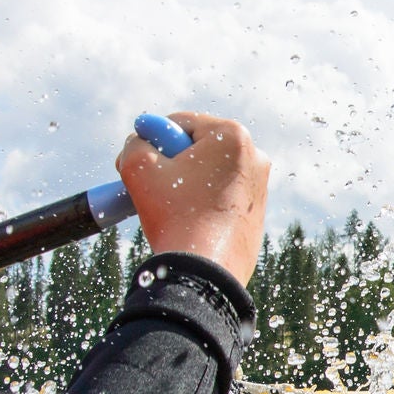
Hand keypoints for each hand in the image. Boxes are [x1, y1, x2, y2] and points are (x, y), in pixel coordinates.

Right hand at [118, 111, 269, 284]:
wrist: (206, 271)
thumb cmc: (175, 216)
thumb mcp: (137, 167)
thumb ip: (134, 142)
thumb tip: (141, 140)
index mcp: (232, 135)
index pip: (180, 122)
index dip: (153, 138)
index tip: (143, 159)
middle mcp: (254, 156)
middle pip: (197, 147)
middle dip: (171, 160)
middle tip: (153, 183)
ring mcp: (259, 186)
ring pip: (207, 173)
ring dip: (184, 182)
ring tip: (172, 206)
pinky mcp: (256, 212)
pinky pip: (219, 196)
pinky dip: (200, 202)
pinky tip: (189, 220)